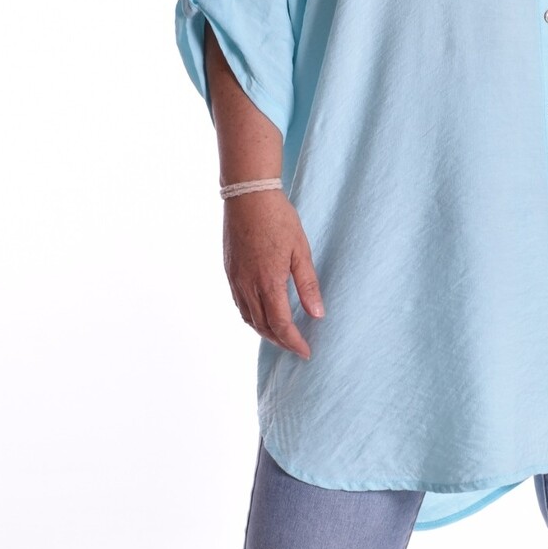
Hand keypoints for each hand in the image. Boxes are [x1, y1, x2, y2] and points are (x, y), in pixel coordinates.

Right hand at [222, 192, 324, 357]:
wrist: (248, 196)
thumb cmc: (278, 219)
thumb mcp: (301, 250)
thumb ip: (308, 285)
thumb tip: (317, 314)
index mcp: (268, 282)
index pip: (281, 325)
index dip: (294, 342)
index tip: (306, 352)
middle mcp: (248, 286)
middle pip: (263, 326)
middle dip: (280, 341)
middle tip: (296, 347)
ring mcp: (235, 279)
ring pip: (248, 318)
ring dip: (265, 332)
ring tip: (281, 336)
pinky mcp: (230, 271)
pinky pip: (239, 304)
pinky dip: (251, 317)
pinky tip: (261, 315)